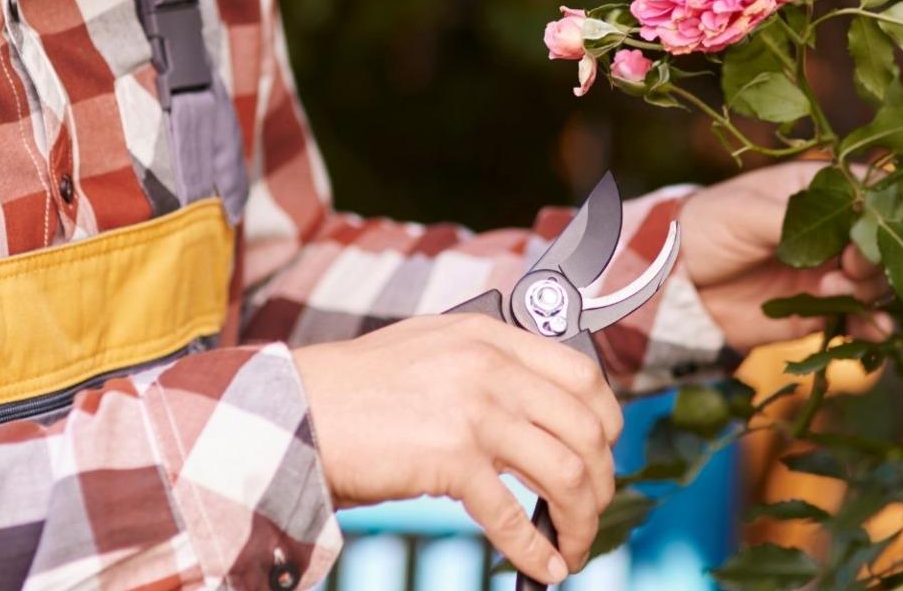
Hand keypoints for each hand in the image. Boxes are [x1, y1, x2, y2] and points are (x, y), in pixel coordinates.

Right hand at [293, 313, 623, 583]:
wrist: (295, 411)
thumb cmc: (355, 390)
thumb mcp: (430, 350)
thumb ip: (483, 365)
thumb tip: (537, 412)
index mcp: (487, 335)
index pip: (581, 373)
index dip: (607, 418)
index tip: (605, 448)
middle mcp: (489, 366)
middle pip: (584, 428)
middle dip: (600, 479)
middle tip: (593, 509)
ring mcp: (473, 410)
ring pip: (564, 474)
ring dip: (579, 520)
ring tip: (574, 546)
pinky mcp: (450, 458)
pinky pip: (513, 515)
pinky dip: (536, 549)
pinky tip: (546, 568)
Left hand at [677, 161, 893, 351]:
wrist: (676, 285)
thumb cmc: (706, 228)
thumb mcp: (746, 212)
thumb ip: (796, 219)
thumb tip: (849, 224)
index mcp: (818, 189)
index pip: (871, 190)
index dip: (883, 209)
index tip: (872, 226)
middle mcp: (832, 230)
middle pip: (880, 240)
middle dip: (874, 256)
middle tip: (849, 266)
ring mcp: (829, 271)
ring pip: (875, 282)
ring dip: (870, 290)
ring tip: (835, 292)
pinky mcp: (821, 310)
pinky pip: (859, 319)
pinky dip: (873, 326)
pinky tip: (875, 331)